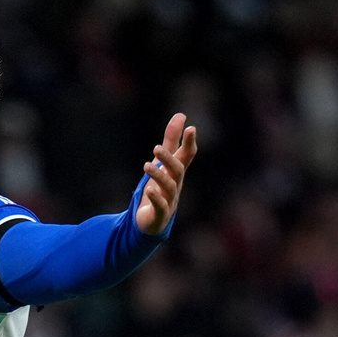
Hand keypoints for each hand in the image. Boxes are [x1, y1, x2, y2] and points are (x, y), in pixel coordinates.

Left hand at [136, 113, 196, 235]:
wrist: (152, 221)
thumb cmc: (160, 188)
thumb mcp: (163, 162)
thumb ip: (171, 140)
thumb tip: (181, 115)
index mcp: (177, 172)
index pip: (187, 155)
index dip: (189, 142)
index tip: (191, 128)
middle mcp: (176, 185)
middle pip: (178, 170)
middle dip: (169, 159)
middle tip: (155, 148)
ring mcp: (170, 200)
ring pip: (169, 187)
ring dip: (158, 176)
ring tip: (146, 166)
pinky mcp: (160, 214)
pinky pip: (161, 206)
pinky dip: (156, 198)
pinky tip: (149, 190)